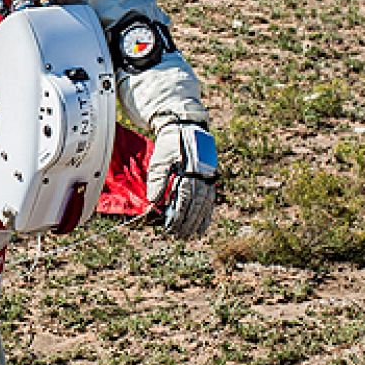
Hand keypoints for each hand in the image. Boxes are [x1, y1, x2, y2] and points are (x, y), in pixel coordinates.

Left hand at [148, 121, 217, 237]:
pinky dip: (206, 215)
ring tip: (189, 235)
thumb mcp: (160, 159)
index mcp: (189, 171)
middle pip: (196, 205)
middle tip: (178, 235)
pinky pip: (210, 201)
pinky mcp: (210, 180)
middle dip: (187, 222)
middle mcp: (202, 176)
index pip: (184, 199)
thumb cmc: (170, 145)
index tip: (169, 226)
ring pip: (205, 205)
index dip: (177, 214)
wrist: (187, 129)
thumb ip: (157, 179)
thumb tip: (154, 201)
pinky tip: (202, 226)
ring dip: (197, 222)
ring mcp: (208, 178)